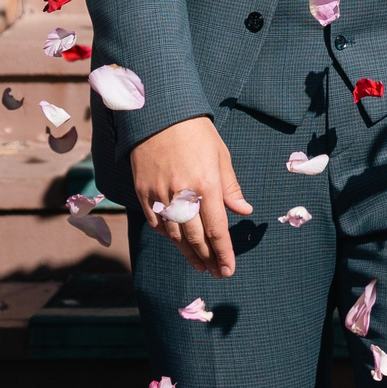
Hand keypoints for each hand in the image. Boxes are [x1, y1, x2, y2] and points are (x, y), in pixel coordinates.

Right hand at [130, 116, 254, 276]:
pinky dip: (168, 235)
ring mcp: (160, 195)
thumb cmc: (195, 132)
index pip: (217, 229)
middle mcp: (182, 194)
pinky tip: (177, 242)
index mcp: (206, 185)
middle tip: (216, 272)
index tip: (228, 269)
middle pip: (195, 238)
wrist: (158, 115)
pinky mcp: (143, 192)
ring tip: (199, 264)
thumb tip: (243, 211)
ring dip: (188, 253)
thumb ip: (231, 187)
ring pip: (174, 235)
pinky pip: (156, 222)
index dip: (223, 253)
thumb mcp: (221, 155)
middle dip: (208, 258)